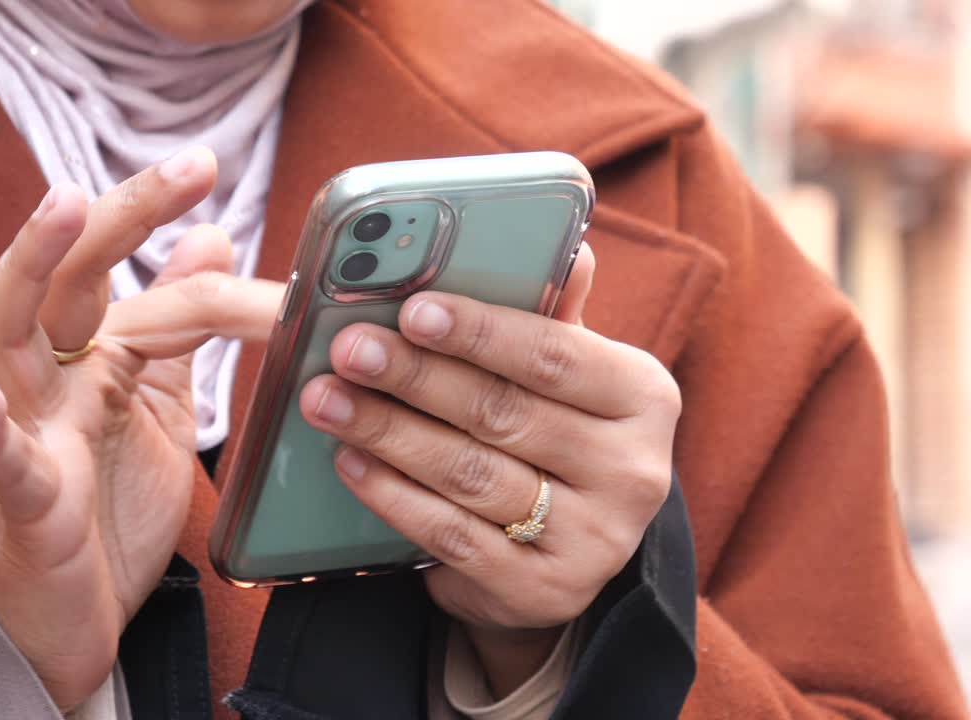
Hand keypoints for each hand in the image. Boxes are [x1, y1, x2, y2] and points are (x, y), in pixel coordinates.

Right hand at [0, 147, 282, 710]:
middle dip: (112, 216)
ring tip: (61, 212)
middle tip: (180, 169)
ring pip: (7, 340)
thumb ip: (177, 327)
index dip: (161, 221)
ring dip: (32, 274)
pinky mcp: (29, 503)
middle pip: (65, 281)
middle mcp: (54, 381)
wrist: (82, 609)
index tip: (207, 167)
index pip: (127, 277)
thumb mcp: (157, 400)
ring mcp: (33, 435)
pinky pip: (4, 462)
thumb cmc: (110, 501)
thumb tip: (209, 239)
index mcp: (92, 356)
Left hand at [297, 246, 679, 695]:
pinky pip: (453, 537)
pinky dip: (394, 497)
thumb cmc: (557, 433)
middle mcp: (634, 472)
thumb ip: (556, 314)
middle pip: (504, 413)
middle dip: (415, 378)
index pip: (555, 355)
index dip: (479, 331)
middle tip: (348, 351)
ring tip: (326, 400)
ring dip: (389, 433)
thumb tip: (570, 244)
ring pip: (472, 476)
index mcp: (645, 397)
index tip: (411, 309)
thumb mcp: (568, 374)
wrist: (567, 548)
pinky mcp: (546, 592)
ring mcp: (596, 539)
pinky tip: (352, 462)